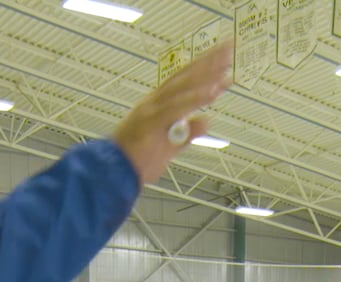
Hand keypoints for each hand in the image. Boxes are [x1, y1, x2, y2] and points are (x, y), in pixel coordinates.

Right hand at [113, 41, 234, 186]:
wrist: (113, 173)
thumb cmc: (136, 162)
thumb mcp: (169, 146)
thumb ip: (188, 133)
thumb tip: (206, 121)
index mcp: (158, 105)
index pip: (184, 82)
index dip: (204, 69)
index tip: (222, 59)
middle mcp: (155, 102)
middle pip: (185, 77)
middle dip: (208, 62)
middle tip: (227, 49)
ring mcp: (152, 109)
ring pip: (182, 87)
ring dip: (205, 75)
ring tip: (224, 66)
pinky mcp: (151, 121)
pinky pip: (176, 107)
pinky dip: (194, 99)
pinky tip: (211, 92)